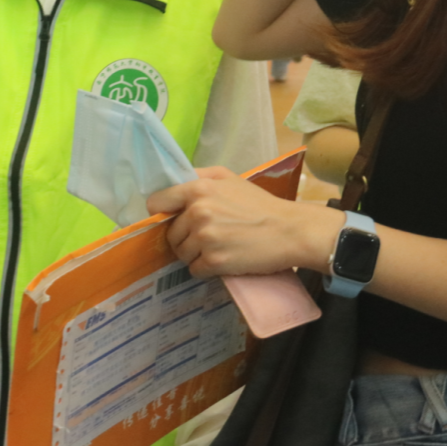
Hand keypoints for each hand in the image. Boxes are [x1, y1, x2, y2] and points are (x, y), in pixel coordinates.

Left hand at [146, 167, 343, 278]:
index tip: (171, 218)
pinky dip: (205, 269)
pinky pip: (195, 270)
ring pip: (182, 253)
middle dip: (185, 237)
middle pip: (171, 233)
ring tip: (217, 248)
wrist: (288, 230)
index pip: (157, 202)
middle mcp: (198, 212)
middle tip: (207, 236)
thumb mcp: (230, 178)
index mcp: (198, 189)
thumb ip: (200, 175)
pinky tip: (221, 261)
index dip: (162, 212)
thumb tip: (176, 181)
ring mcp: (206, 238)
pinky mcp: (215, 261)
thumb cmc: (259, 203)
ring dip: (195, 255)